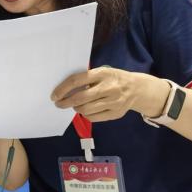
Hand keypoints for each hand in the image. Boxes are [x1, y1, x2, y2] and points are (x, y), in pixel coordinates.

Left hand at [52, 67, 169, 122]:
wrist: (137, 89)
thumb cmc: (113, 79)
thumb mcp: (102, 73)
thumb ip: (86, 79)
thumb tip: (64, 90)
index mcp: (102, 74)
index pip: (77, 81)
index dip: (62, 89)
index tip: (54, 95)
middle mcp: (109, 88)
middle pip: (80, 98)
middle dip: (65, 102)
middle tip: (59, 104)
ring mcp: (114, 102)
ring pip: (85, 110)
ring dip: (76, 108)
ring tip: (75, 105)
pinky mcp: (116, 113)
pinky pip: (93, 118)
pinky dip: (85, 115)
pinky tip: (86, 110)